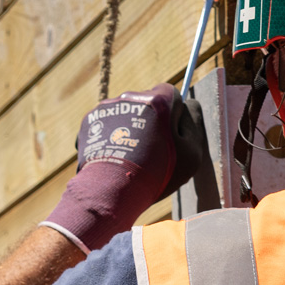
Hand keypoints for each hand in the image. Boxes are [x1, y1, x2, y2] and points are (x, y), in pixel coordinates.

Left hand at [40, 83, 188, 252]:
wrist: (112, 189)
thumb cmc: (158, 172)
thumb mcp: (192, 151)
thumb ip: (194, 122)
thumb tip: (191, 103)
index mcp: (158, 100)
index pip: (172, 95)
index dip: (174, 116)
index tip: (171, 137)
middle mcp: (130, 97)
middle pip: (147, 104)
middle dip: (151, 122)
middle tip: (151, 151)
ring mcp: (107, 108)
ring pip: (126, 114)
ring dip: (130, 128)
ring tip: (131, 156)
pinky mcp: (90, 121)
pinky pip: (108, 124)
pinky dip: (112, 136)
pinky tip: (116, 155)